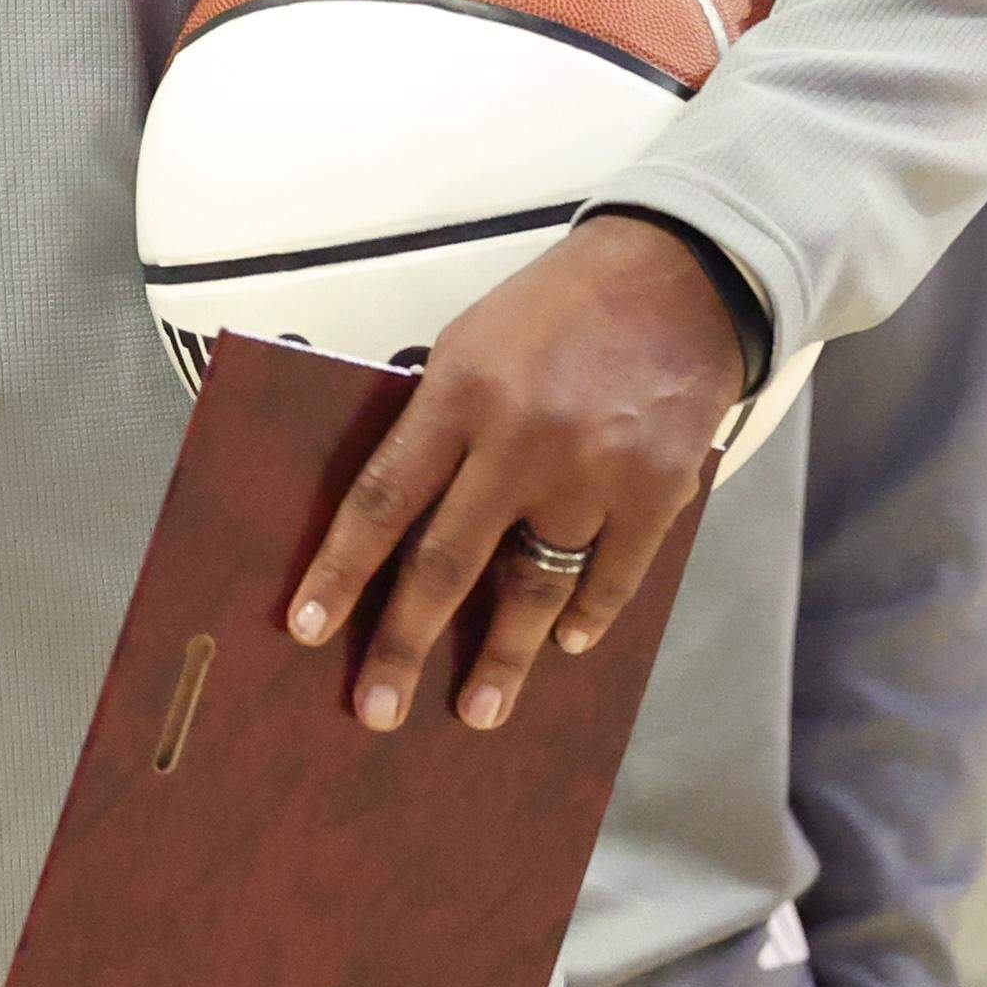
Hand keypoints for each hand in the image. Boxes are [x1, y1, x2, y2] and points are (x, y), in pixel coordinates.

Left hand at [284, 216, 744, 734]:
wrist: (677, 275)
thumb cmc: (559, 308)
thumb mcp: (472, 341)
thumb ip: (437, 420)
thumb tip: (396, 510)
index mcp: (460, 393)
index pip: (383, 498)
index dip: (341, 570)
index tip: (309, 627)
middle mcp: (523, 438)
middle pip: (447, 562)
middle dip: (405, 645)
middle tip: (377, 710)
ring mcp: (594, 471)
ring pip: (534, 590)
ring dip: (503, 659)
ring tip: (478, 710)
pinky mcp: (658, 491)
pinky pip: (611, 578)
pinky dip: (586, 619)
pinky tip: (564, 646)